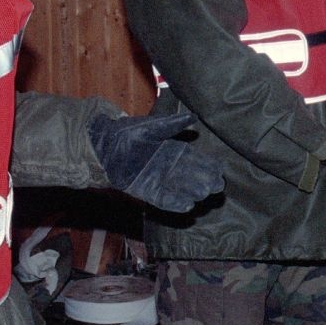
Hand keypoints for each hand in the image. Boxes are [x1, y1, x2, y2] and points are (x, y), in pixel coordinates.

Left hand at [88, 112, 223, 212]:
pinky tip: (187, 206)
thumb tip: (195, 118)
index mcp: (174, 151)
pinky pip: (164, 199)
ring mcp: (159, 180)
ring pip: (181, 189)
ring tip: (204, 196)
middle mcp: (170, 167)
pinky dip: (175, 203)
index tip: (220, 170)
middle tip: (217, 186)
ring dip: (193, 193)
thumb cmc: (129, 133)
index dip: (208, 165)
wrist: (105, 146)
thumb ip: (173, 124)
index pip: (196, 160)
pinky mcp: (147, 191)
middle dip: (205, 181)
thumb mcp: (153, 126)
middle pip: (192, 176)